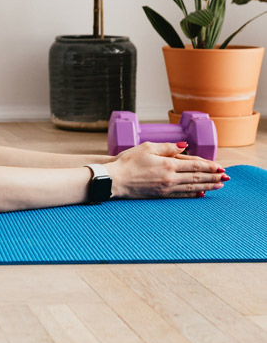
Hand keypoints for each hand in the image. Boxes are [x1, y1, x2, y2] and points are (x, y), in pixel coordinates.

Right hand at [109, 140, 227, 199]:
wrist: (116, 180)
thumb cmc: (128, 161)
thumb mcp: (147, 147)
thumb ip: (167, 147)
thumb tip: (184, 146)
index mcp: (168, 164)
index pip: (194, 165)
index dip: (209, 165)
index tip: (220, 166)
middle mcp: (170, 178)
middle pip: (197, 177)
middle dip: (213, 177)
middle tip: (226, 177)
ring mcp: (167, 189)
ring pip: (193, 187)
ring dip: (208, 186)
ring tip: (219, 185)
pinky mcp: (162, 196)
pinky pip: (183, 196)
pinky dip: (194, 195)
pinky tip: (202, 194)